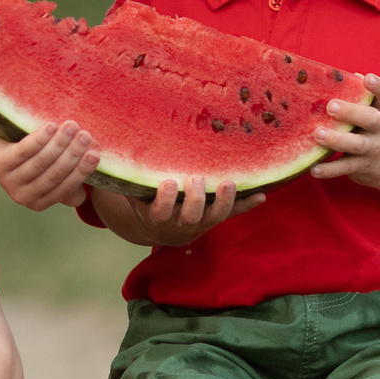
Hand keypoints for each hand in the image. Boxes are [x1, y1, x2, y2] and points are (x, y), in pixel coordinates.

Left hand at [0, 119, 102, 211]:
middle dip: (73, 154)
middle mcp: (24, 197)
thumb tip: (92, 171)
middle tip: (86, 135)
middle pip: (55, 174)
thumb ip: (68, 175)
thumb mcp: (48, 169)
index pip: (66, 188)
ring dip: (59, 143)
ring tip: (71, 125)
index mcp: (41, 202)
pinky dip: (39, 139)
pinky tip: (50, 126)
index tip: (96, 154)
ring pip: (41, 162)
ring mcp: (9, 182)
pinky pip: (24, 151)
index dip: (82, 171)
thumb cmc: (28, 158)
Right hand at [116, 175, 263, 246]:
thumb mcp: (135, 193)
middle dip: (194, 199)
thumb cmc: (147, 202)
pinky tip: (261, 195)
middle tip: (196, 179)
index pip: (161, 212)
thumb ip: (132, 177)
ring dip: (223, 202)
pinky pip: (234, 214)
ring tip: (228, 183)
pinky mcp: (217, 218)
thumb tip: (118, 150)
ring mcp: (202, 223)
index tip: (168, 182)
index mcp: (158, 217)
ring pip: (215, 217)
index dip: (165, 199)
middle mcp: (181, 223)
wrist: (163, 228)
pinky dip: (247, 205)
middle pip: (190, 217)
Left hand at [311, 73, 379, 186]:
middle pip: (371, 119)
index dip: (379, 87)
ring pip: (356, 144)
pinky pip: (344, 168)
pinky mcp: (361, 167)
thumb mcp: (371, 112)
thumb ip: (356, 95)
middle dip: (351, 112)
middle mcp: (379, 128)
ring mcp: (371, 149)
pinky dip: (328, 170)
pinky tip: (312, 169)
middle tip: (331, 106)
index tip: (367, 78)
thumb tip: (336, 75)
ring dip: (336, 139)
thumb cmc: (372, 129)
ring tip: (318, 134)